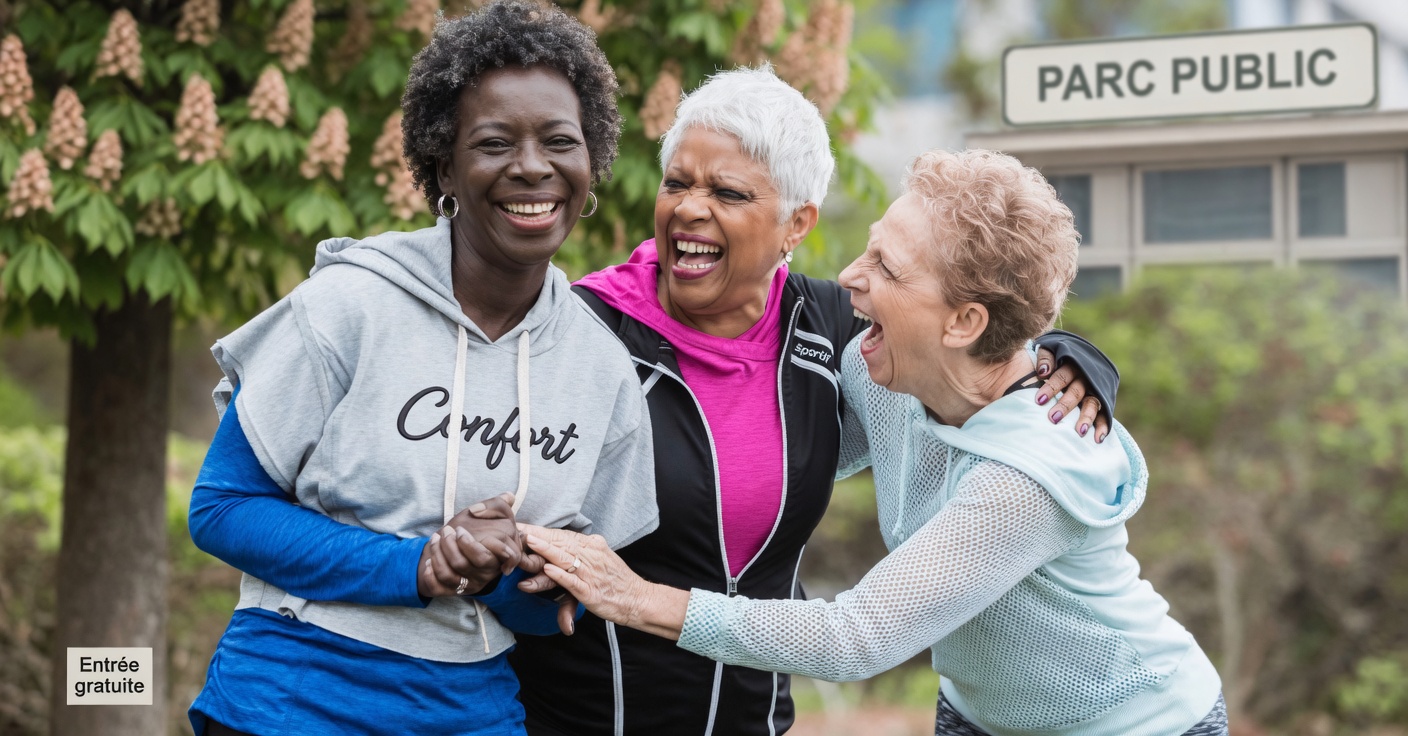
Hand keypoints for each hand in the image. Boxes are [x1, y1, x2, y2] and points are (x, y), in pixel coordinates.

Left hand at [416, 493, 520, 597]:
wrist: (452, 550)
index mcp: (499, 556)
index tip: (460, 532)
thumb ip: (499, 505)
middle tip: (447, 531)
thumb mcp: (490, 516)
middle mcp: (486, 573)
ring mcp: (470, 584)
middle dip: (455, 545)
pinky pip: (440, 587)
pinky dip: (431, 574)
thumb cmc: (474, 530)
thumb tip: (508, 496)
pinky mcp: (453, 591)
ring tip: (435, 538)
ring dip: (439, 554)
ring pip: (453, 573)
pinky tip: (428, 561)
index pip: (503, 556)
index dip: (475, 545)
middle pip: (473, 562)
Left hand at [519, 525, 687, 639]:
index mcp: (593, 546)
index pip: (563, 535)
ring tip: (529, 541)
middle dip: (538, 535)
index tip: (522, 524)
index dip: (542, 530)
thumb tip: (562, 552)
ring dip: (546, 549)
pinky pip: (573, 581)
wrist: (639, 600)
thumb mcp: (600, 561)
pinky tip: (548, 568)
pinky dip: (560, 574)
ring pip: (565, 558)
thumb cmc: (617, 583)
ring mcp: (591, 573)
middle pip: (561, 542)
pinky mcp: (591, 592)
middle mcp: (592, 555)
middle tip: (516, 528)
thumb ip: (581, 555)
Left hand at [1034, 347, 1108, 442]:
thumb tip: (1043, 372)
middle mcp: (1085, 378)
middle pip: (1076, 391)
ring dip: (1086, 417)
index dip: (1051, 387)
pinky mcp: (1101, 403)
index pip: (1062, 376)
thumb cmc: (1053, 361)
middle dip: (1065, 405)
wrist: (1072, 361)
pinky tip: (1098, 438)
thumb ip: (1045, 358)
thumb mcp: (1049, 352)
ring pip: (1091, 404)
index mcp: (1072, 365)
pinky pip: (1104, 415)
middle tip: (1053, 418)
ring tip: (1079, 432)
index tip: (1039, 401)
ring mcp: (1094, 391)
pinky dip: (1102, 426)